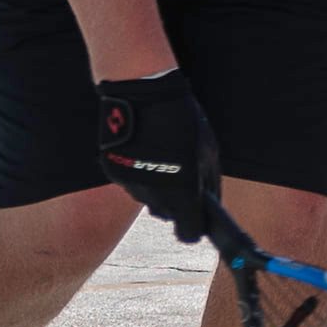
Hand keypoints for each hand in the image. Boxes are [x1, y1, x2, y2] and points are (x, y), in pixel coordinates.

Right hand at [97, 69, 219, 242]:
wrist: (141, 93)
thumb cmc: (182, 119)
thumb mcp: (208, 150)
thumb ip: (211, 183)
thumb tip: (211, 202)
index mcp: (182, 193)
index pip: (189, 233)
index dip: (194, 227)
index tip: (196, 219)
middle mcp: (155, 195)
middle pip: (168, 215)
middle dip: (176, 203)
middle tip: (180, 174)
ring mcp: (132, 185)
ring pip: (148, 199)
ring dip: (157, 187)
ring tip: (162, 155)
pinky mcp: (114, 172)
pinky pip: (131, 182)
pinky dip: (139, 172)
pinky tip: (144, 149)